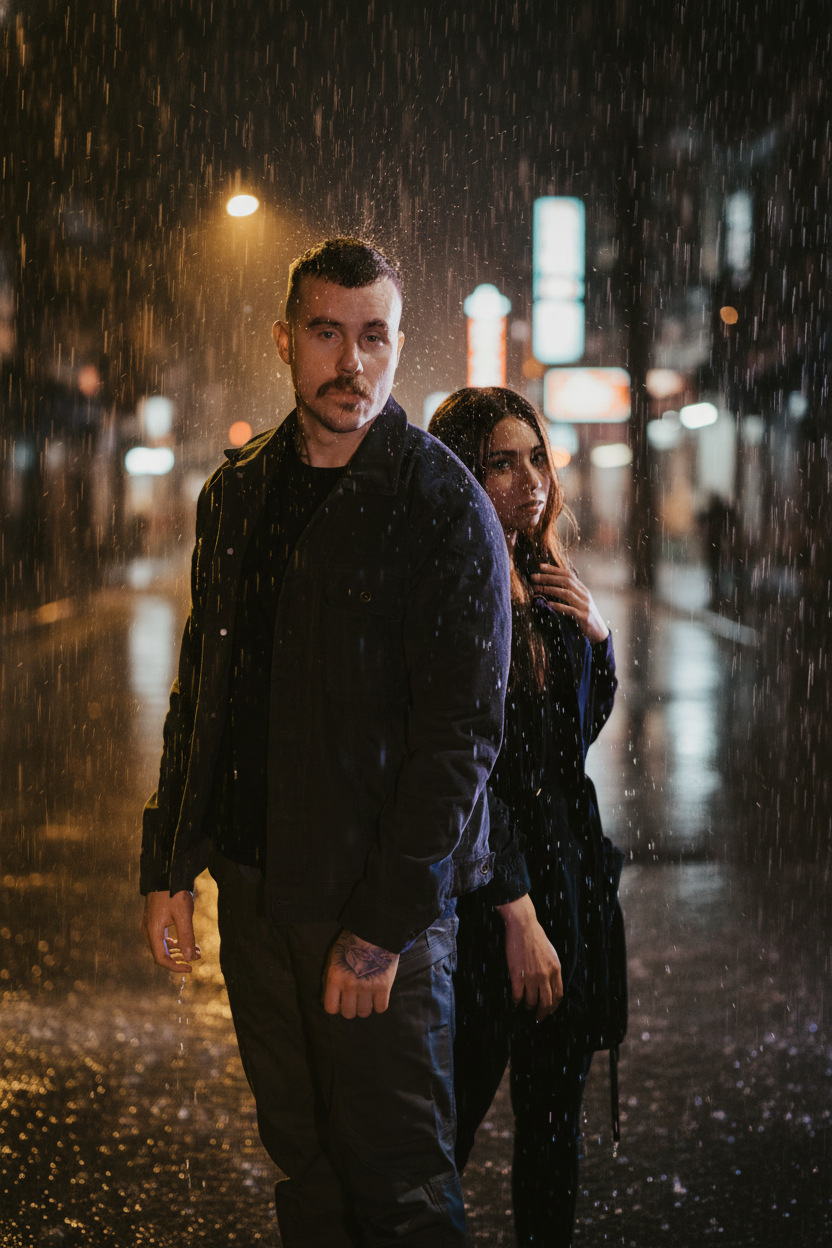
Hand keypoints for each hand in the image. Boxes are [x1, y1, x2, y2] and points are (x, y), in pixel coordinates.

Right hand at [141, 890, 200, 973]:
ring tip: (196, 949)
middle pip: (162, 953)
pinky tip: (186, 940)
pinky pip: (163, 936)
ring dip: (179, 949)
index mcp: (152, 931)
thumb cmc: (174, 893)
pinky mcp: (154, 919)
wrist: (166, 874)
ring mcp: (150, 924)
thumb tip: (189, 959)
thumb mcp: (184, 915)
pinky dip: (175, 941)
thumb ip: (186, 938)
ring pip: (163, 945)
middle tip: (198, 956)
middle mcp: (148, 930)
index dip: (175, 967)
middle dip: (180, 958)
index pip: (161, 959)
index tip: (191, 968)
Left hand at [322, 929, 399, 1018]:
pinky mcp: (384, 986)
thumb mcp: (333, 958)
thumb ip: (328, 980)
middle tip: (356, 997)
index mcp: (335, 977)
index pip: (331, 1008)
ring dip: (366, 1006)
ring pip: (364, 1013)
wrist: (375, 931)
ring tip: (367, 995)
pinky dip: (379, 1004)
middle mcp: (350, 984)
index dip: (336, 1006)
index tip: (342, 1000)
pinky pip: (381, 1008)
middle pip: (348, 1013)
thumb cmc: (351, 944)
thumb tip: (325, 1002)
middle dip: (351, 1007)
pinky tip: (378, 994)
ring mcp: (367, 986)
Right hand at [495, 894, 562, 1021]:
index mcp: (555, 969)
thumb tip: (551, 984)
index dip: (554, 1006)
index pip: (558, 995)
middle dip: (543, 1013)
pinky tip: (515, 999)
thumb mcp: (551, 953)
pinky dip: (516, 999)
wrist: (523, 926)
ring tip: (526, 1007)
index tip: (549, 1010)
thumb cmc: (536, 937)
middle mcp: (545, 975)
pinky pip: (517, 995)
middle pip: (547, 1002)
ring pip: (532, 1001)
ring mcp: (531, 976)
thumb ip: (552, 969)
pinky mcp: (517, 975)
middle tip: (538, 1017)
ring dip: (529, 1006)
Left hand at [530, 563, 608, 642]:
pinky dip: (558, 606)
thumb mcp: (579, 601)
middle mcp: (584, 595)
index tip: (540, 566)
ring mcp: (585, 605)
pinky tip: (548, 604)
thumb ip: (569, 593)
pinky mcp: (583, 617)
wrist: (599, 632)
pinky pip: (570, 610)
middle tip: (533, 577)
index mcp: (582, 589)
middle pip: (566, 581)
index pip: (568, 574)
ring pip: (567, 593)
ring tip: (537, 589)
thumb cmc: (585, 615)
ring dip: (550, 590)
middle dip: (548, 578)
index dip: (554, 569)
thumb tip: (550, 586)